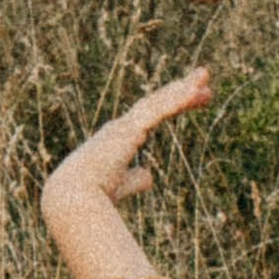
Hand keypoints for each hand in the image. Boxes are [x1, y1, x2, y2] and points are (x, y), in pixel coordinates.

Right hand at [49, 67, 212, 204]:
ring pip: (159, 101)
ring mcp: (123, 127)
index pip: (151, 117)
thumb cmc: (91, 200)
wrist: (73, 202)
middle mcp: (120, 128)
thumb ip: (133, 179)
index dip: (172, 107)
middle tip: (205, 82)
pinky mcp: (129, 130)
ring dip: (184, 88)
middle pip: (157, 104)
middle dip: (182, 92)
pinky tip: (197, 90)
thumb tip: (148, 175)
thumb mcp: (120, 187)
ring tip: (206, 75)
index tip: (194, 102)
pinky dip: (178, 99)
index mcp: (117, 140)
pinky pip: (159, 110)